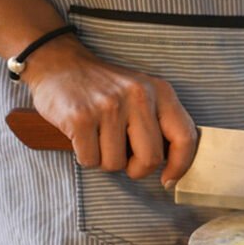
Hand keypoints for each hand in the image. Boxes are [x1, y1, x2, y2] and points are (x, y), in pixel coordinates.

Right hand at [21, 36, 197, 186]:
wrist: (59, 64)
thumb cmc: (106, 89)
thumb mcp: (143, 93)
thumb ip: (162, 122)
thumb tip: (175, 165)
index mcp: (160, 91)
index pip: (184, 137)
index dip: (180, 166)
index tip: (169, 180)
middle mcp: (138, 96)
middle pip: (151, 159)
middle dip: (137, 169)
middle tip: (126, 159)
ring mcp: (108, 106)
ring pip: (116, 163)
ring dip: (106, 160)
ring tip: (99, 138)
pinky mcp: (80, 117)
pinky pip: (91, 160)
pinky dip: (86, 156)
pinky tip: (83, 136)